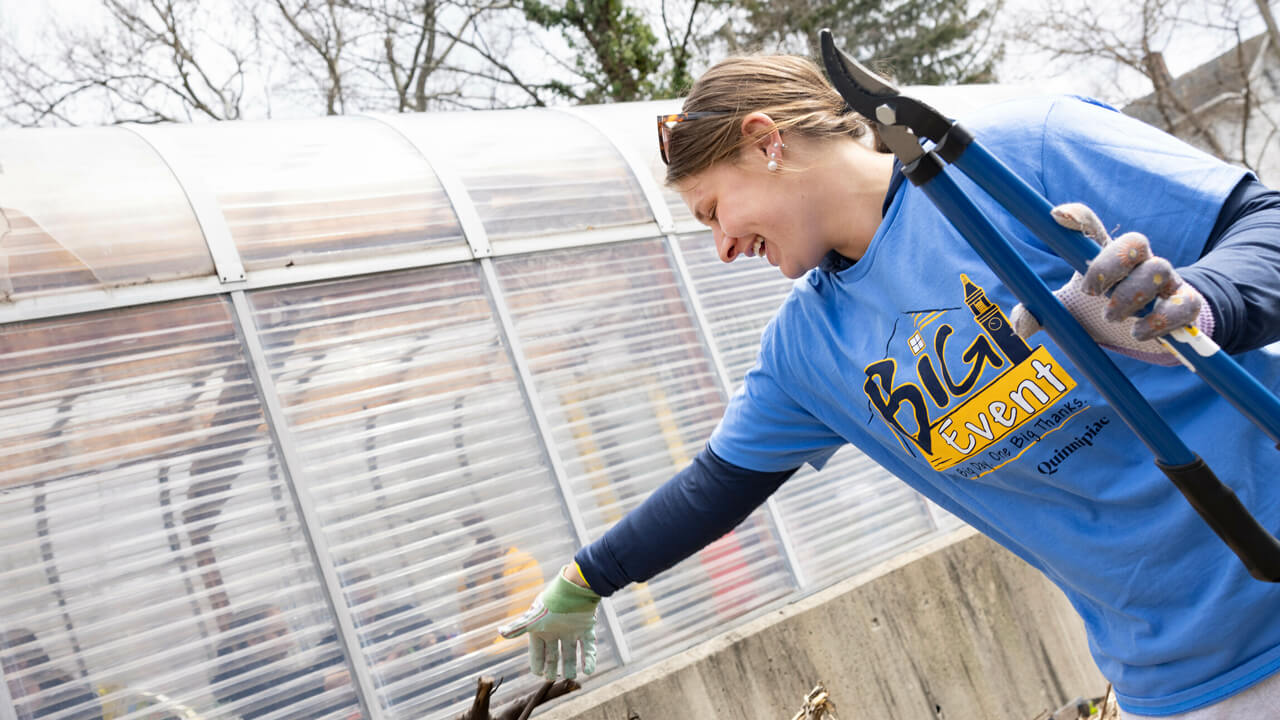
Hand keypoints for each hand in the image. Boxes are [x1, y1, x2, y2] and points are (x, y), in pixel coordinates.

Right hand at [498, 567, 599, 679]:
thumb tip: (500, 632)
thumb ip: (518, 627)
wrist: (575, 588)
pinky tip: (588, 671)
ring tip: (570, 676)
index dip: (537, 662)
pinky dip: (588, 659)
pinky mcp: (587, 628)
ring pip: (570, 653)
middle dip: (552, 667)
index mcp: (542, 629)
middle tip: (552, 678)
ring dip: (570, 665)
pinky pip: (588, 647)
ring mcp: (572, 630)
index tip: (538, 674)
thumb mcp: (534, 618)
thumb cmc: (552, 603)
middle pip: (553, 654)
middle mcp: (556, 631)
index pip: (537, 651)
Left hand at [1010, 203, 1211, 365]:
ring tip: (1111, 317)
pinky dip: (1162, 319)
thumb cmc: (1102, 312)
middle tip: (1090, 290)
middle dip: (1111, 262)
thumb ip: (1041, 314)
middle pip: (1134, 241)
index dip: (1078, 217)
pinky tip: (1140, 332)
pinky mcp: (1184, 304)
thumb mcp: (1069, 311)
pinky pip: (1184, 303)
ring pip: (1158, 269)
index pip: (1093, 227)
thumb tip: (1020, 327)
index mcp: (1106, 256)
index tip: (1055, 216)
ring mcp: (1165, 280)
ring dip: (1131, 294)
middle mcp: (1138, 262)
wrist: (1149, 334)